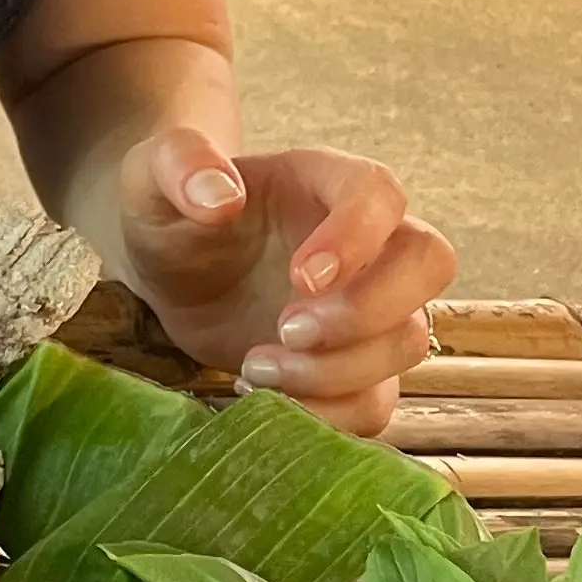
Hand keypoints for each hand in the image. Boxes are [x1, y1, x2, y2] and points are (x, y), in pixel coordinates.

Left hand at [115, 128, 453, 436]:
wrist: (172, 275)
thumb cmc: (174, 215)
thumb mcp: (152, 177)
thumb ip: (178, 165)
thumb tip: (218, 195)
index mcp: (327, 182)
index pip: (380, 194)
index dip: (358, 237)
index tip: (302, 277)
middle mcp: (368, 242)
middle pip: (429, 263)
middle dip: (368, 309)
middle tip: (287, 329)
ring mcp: (370, 308)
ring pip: (407, 341)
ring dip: (337, 370)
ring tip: (254, 367)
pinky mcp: (353, 367)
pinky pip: (377, 402)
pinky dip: (330, 416)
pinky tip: (267, 402)